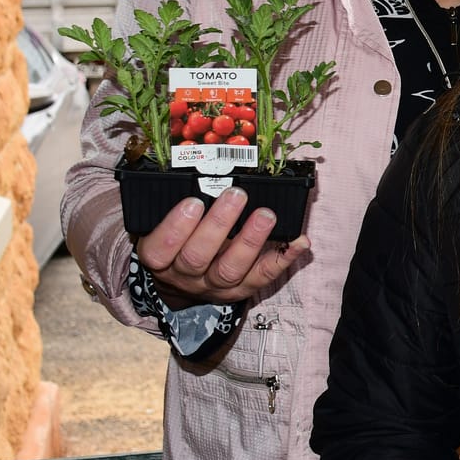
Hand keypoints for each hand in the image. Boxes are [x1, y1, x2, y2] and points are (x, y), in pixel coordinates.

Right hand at [133, 189, 309, 309]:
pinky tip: (300, 242)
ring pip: (230, 270)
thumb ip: (173, 207)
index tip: (193, 202)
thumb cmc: (176, 243)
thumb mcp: (161, 227)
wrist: (182, 284)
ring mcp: (213, 286)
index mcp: (160, 259)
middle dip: (218, 225)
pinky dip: (284, 259)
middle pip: (197, 257)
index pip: (159, 249)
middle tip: (237, 196)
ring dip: (250, 241)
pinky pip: (263, 277)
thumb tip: (200, 169)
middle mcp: (185, 276)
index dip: (176, 228)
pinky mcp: (241, 290)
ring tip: (266, 215)